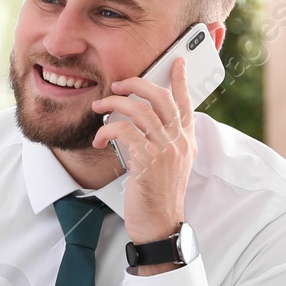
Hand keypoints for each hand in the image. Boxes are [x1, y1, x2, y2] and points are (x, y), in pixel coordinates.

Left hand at [91, 57, 194, 274]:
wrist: (160, 224)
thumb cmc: (159, 194)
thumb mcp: (169, 164)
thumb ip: (165, 141)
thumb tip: (146, 121)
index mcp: (186, 140)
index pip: (186, 102)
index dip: (180, 80)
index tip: (177, 61)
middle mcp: (179, 142)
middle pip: (161, 98)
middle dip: (137, 84)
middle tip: (118, 85)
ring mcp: (165, 150)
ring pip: (139, 111)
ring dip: (114, 105)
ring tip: (100, 107)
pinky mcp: (147, 161)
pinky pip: (124, 132)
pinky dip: (107, 130)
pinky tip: (99, 138)